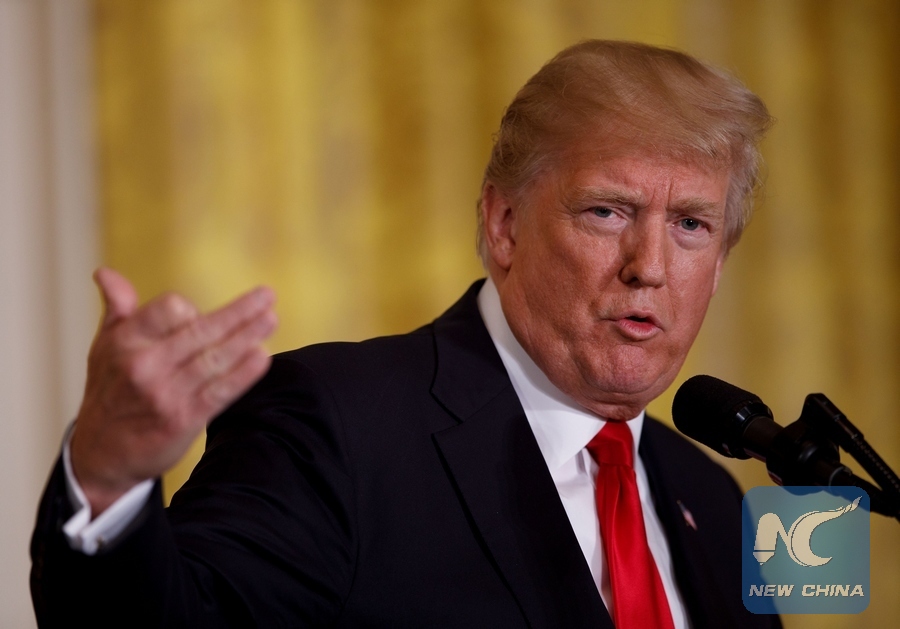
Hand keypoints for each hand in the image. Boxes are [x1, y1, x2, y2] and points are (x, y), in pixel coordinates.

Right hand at [69, 268, 277, 515]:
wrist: (102, 454)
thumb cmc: (109, 390)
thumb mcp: (104, 347)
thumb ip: (117, 309)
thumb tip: (106, 273)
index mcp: (126, 342)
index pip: (169, 308)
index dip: (190, 307)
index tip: (198, 313)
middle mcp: (144, 366)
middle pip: (202, 330)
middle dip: (240, 312)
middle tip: (268, 296)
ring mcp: (166, 394)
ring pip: (216, 358)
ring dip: (248, 337)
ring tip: (271, 319)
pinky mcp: (184, 420)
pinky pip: (221, 391)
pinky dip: (244, 374)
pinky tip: (262, 356)